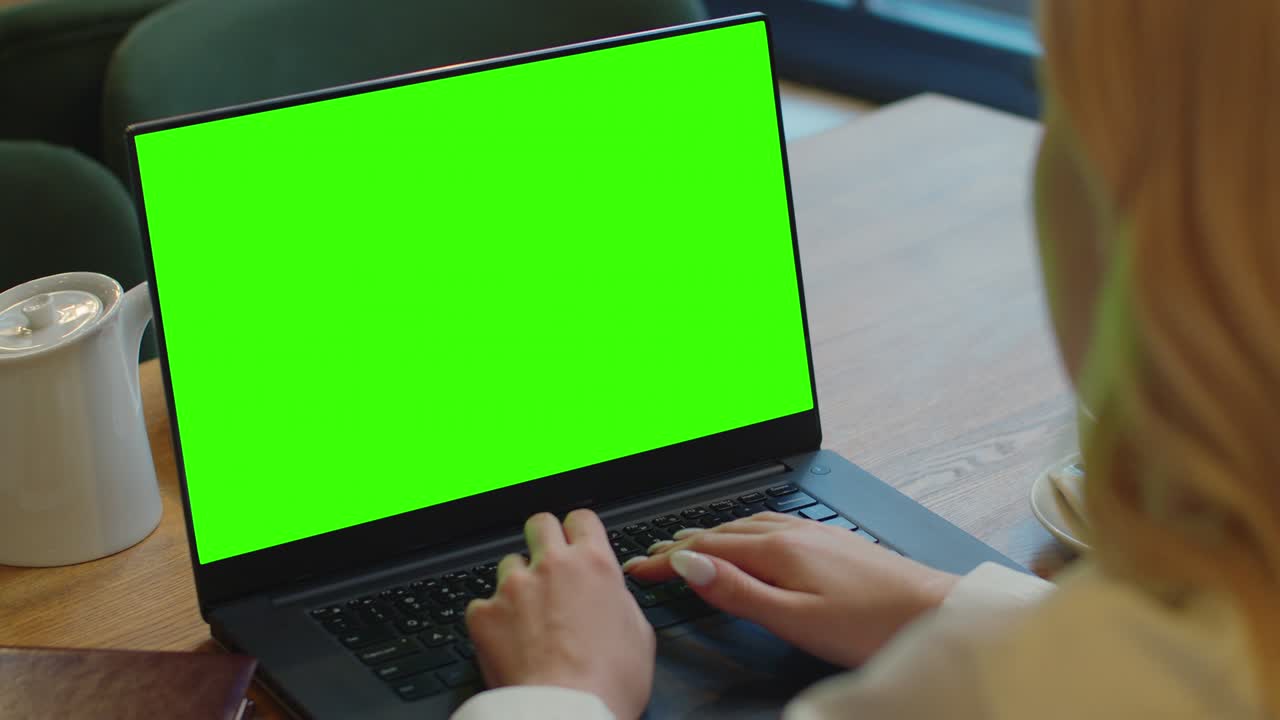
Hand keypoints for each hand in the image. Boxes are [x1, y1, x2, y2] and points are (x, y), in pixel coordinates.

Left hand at [465, 510, 654, 718]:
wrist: (567, 714)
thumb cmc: (609, 683)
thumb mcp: (639, 634)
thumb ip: (619, 600)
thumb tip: (610, 595)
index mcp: (594, 564)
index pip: (581, 518)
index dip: (578, 531)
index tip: (576, 543)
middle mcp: (552, 565)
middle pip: (539, 524)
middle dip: (543, 540)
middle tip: (548, 567)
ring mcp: (513, 587)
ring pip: (509, 563)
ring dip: (518, 584)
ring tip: (528, 620)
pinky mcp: (483, 614)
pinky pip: (482, 605)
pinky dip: (493, 620)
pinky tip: (508, 643)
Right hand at [623, 512, 957, 666]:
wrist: (935, 611)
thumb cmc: (871, 624)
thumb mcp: (794, 618)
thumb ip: (739, 591)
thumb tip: (691, 566)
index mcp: (777, 550)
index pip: (705, 550)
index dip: (667, 561)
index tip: (637, 568)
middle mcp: (793, 532)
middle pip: (722, 532)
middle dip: (681, 544)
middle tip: (650, 555)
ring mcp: (814, 533)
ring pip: (746, 527)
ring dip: (711, 534)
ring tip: (688, 541)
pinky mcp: (831, 541)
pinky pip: (770, 526)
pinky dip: (743, 531)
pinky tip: (750, 538)